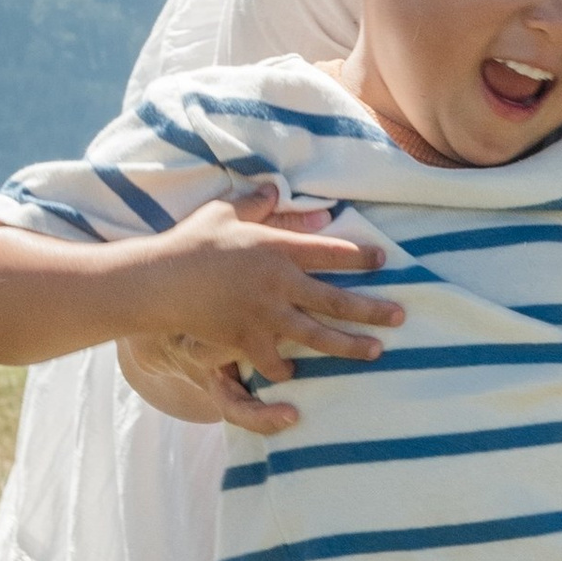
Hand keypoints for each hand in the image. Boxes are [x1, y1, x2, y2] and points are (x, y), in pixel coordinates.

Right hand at [124, 187, 405, 433]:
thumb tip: (276, 188)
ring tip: (377, 350)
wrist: (160, 281)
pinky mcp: (248, 340)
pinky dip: (286, 368)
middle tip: (401, 316)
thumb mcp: (224, 211)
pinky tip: (296, 372)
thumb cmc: (191, 242)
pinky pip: (276, 360)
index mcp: (279, 248)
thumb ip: (257, 202)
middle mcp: (281, 283)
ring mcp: (267, 316)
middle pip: (338, 300)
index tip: (383, 260)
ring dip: (351, 345)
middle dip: (373, 309)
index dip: (361, 256)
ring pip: (320, 335)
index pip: (332, 252)